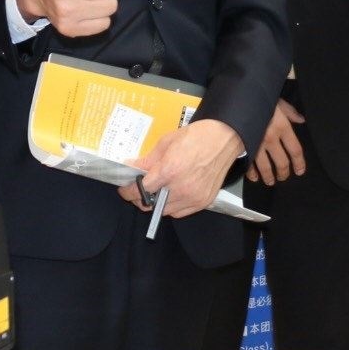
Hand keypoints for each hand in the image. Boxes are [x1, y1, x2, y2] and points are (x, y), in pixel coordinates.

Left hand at [128, 119, 243, 218]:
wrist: (224, 139)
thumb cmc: (196, 136)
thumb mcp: (166, 143)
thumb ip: (148, 160)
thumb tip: (131, 168)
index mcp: (169, 171)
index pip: (140, 190)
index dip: (128, 191)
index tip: (124, 189)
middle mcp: (181, 188)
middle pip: (149, 205)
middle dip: (139, 198)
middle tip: (137, 189)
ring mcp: (193, 197)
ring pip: (164, 211)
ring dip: (155, 203)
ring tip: (156, 190)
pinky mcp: (203, 202)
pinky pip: (179, 212)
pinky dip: (171, 206)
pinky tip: (171, 194)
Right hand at [250, 98, 306, 185]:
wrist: (238, 99)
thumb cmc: (259, 98)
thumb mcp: (277, 101)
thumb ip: (290, 112)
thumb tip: (301, 120)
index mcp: (282, 127)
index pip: (295, 150)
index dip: (299, 163)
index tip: (300, 170)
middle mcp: (271, 139)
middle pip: (282, 162)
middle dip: (283, 173)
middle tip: (284, 177)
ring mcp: (256, 145)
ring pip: (266, 168)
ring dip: (269, 176)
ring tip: (271, 181)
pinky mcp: (243, 147)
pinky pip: (249, 165)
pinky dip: (252, 173)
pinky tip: (255, 177)